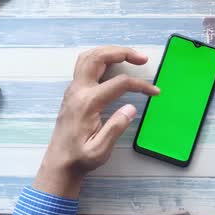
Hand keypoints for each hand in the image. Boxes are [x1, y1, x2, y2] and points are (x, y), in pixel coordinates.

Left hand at [33, 46, 159, 197]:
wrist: (59, 163)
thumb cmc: (80, 158)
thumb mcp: (101, 149)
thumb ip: (116, 127)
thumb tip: (131, 108)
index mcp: (88, 103)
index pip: (119, 83)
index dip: (140, 85)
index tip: (155, 92)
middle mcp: (78, 91)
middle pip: (99, 58)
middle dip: (122, 53)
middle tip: (142, 58)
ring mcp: (73, 89)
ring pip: (89, 57)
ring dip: (109, 52)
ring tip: (129, 55)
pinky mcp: (73, 92)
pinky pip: (85, 65)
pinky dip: (101, 58)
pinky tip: (112, 63)